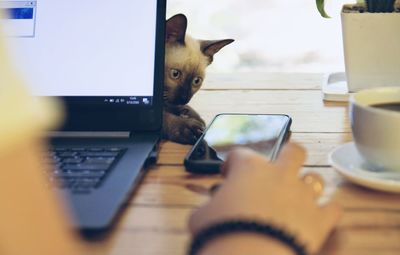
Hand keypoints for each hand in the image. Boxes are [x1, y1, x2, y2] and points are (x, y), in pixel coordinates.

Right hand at [189, 144, 340, 253]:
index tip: (228, 175)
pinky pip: (333, 208)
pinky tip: (319, 218)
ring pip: (316, 177)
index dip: (232, 164)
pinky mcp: (319, 219)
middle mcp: (279, 175)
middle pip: (293, 150)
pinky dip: (326, 212)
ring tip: (299, 196)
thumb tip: (209, 210)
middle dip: (287, 155)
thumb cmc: (220, 231)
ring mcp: (302, 195)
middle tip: (278, 168)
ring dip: (307, 185)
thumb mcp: (202, 216)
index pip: (240, 155)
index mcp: (249, 168)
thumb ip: (210, 207)